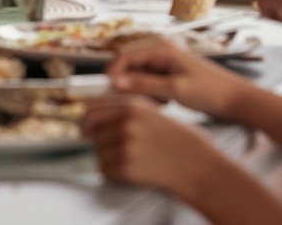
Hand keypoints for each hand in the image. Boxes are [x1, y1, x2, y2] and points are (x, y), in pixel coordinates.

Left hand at [81, 96, 226, 192]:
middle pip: (93, 134)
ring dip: (108, 158)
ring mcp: (126, 146)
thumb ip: (125, 109)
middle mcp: (126, 124)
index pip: (92, 112)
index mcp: (132, 107)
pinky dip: (114, 173)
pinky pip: (106, 171)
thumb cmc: (180, 139)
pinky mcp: (127, 168)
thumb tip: (96, 113)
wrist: (197, 164)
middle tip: (113, 147)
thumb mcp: (153, 112)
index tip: (85, 129)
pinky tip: (131, 169)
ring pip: (98, 153)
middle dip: (100, 142)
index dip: (85, 122)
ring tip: (130, 159)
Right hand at [104, 36, 250, 119]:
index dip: (113, 75)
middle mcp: (159, 49)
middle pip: (128, 65)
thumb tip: (114, 83)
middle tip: (138, 103)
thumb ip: (144, 85)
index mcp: (160, 48)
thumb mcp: (175, 90)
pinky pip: (147, 80)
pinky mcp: (168, 72)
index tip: (109, 96)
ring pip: (137, 74)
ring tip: (158, 104)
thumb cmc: (209, 92)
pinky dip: (149, 93)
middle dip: (128, 84)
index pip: (123, 56)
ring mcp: (163, 60)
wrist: (237, 99)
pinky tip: (164, 103)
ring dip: (140, 90)